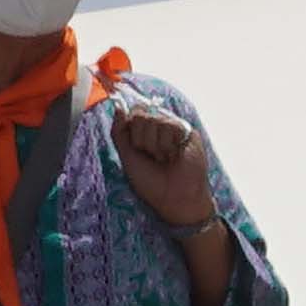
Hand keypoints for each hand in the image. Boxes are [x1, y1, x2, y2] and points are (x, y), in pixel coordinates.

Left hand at [110, 103, 219, 233]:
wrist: (173, 199)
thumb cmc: (151, 183)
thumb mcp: (127, 157)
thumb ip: (119, 132)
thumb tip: (118, 106)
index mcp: (145, 131)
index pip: (132, 112)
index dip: (130, 127)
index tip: (136, 147)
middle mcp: (160, 126)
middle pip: (140, 114)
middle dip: (140, 140)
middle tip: (152, 158)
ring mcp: (174, 128)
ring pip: (154, 120)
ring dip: (155, 145)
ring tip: (164, 159)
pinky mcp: (188, 132)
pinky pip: (170, 126)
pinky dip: (167, 145)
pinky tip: (174, 157)